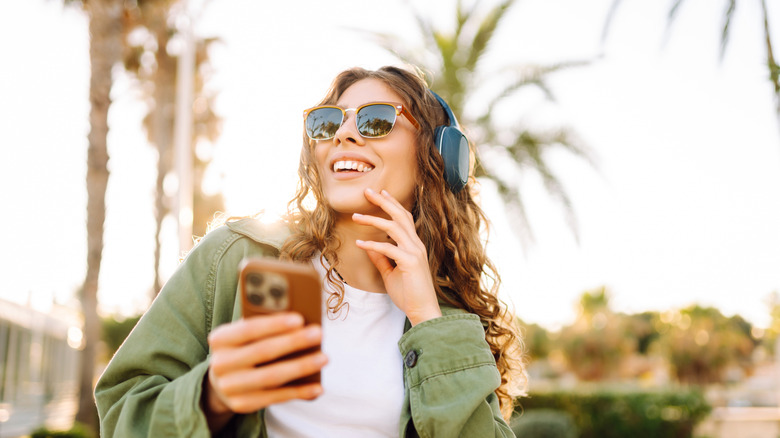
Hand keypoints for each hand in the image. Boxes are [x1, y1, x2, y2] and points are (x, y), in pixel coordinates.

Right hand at [203, 312, 325, 428]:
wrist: (221, 382)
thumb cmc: (243, 348)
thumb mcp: (245, 335)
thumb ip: (264, 325)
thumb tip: (299, 322)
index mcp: (220, 339)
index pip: (249, 329)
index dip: (275, 324)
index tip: (300, 319)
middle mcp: (220, 364)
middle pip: (263, 351)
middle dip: (294, 342)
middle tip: (318, 334)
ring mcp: (230, 387)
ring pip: (272, 376)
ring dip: (301, 367)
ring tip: (324, 358)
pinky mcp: (242, 404)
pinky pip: (276, 398)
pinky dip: (300, 392)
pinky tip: (318, 387)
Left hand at [352, 188, 441, 325]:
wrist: (422, 311)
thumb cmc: (409, 294)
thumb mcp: (391, 274)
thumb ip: (381, 259)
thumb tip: (368, 247)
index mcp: (414, 245)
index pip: (404, 218)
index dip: (392, 204)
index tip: (380, 193)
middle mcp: (416, 245)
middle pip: (400, 216)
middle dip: (384, 202)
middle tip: (368, 191)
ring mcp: (414, 253)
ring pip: (394, 227)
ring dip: (373, 220)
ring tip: (356, 216)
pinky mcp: (410, 263)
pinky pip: (389, 249)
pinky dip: (373, 245)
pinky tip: (359, 244)